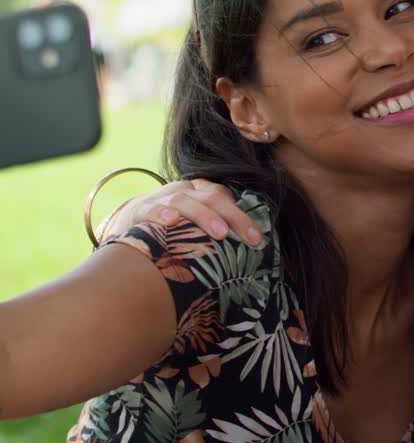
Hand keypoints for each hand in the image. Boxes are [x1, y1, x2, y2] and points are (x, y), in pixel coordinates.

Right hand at [106, 179, 259, 245]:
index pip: (225, 196)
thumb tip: (247, 251)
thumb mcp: (194, 224)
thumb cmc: (170, 228)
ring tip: (221, 233)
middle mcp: (182, 191)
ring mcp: (160, 199)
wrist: (127, 222)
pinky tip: (171, 222)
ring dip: (205, 216)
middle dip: (234, 217)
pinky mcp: (139, 211)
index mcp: (199, 191)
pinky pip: (151, 209)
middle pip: (212, 198)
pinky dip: (161, 213)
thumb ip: (216, 230)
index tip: (257, 238)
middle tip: (251, 238)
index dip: (243, 215)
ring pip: (184, 200)